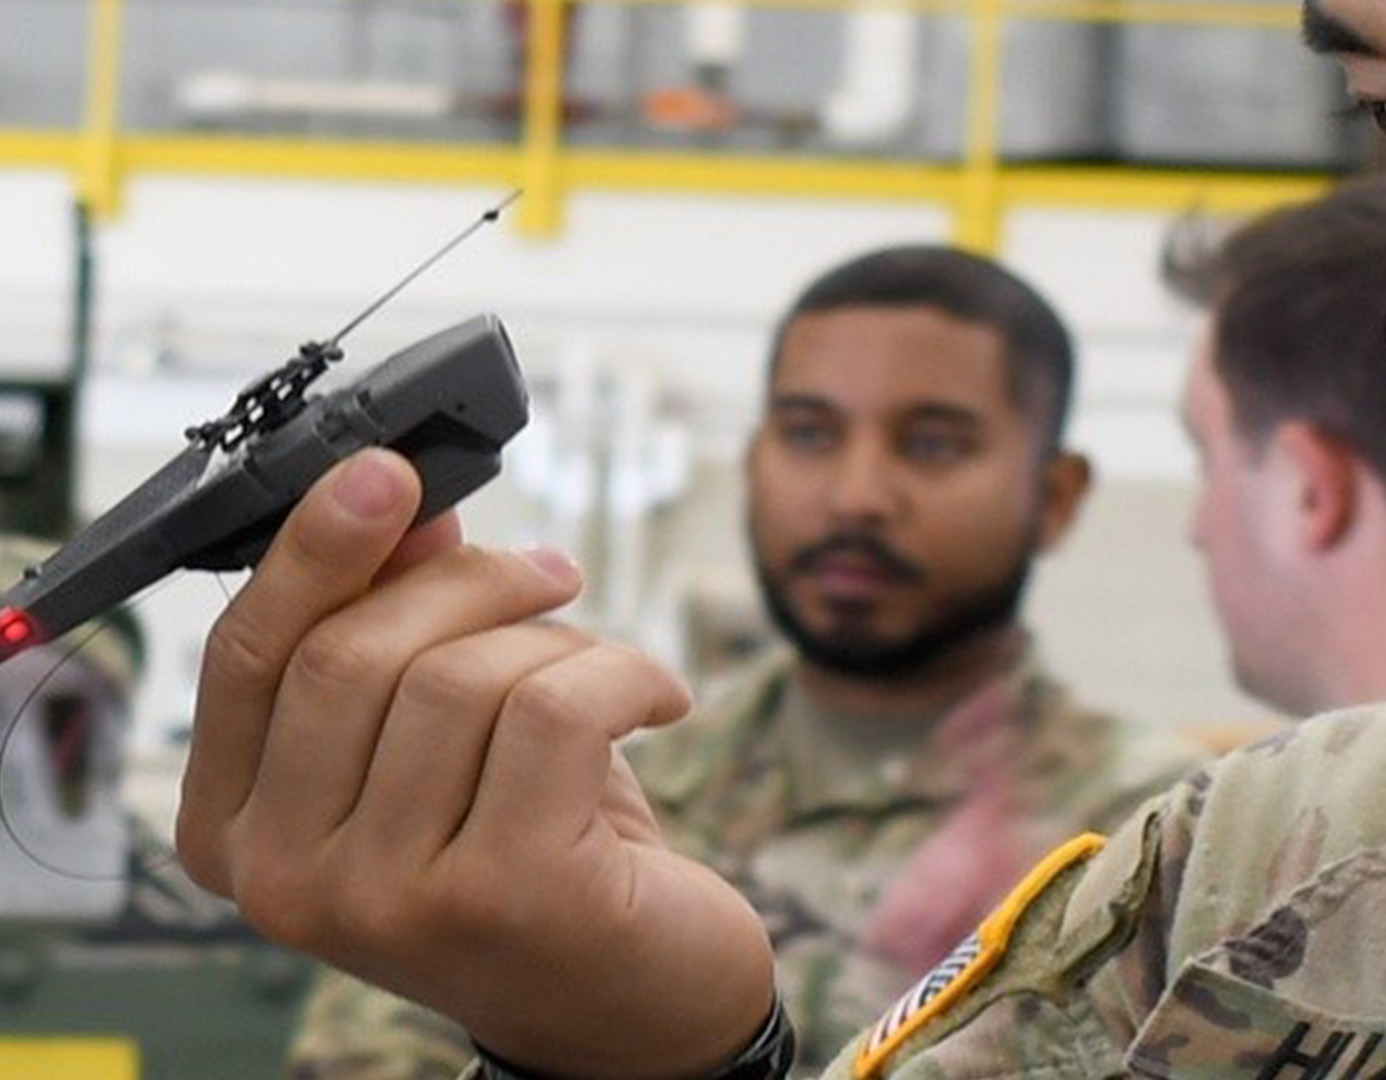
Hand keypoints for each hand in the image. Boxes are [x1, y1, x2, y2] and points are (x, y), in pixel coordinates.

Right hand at [175, 450, 774, 1079]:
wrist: (632, 1007)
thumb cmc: (535, 858)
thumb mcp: (446, 740)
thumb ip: (400, 629)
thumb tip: (402, 504)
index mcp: (239, 831)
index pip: (247, 655)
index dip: (315, 547)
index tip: (386, 469)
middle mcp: (289, 881)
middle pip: (356, 651)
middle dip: (471, 581)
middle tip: (552, 571)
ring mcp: (387, 899)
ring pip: (462, 676)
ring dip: (559, 639)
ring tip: (609, 669)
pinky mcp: (502, 894)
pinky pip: (555, 706)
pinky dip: (625, 672)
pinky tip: (659, 699)